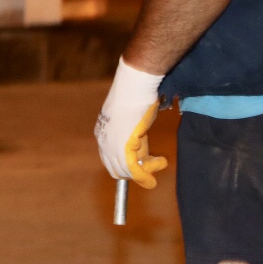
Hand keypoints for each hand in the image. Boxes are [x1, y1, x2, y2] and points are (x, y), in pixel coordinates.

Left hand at [96, 59, 168, 187]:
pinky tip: (161, 162)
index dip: (125, 163)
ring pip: (125, 172)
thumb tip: (139, 134)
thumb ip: (129, 128)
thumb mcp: (129, 115)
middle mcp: (103, 142)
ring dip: (144, 172)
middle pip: (115, 169)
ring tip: (159, 161)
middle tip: (152, 161)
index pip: (109, 158)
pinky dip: (146, 175)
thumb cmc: (134, 96)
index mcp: (101, 133)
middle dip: (134, 170)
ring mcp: (111, 147)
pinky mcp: (123, 148)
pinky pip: (133, 171)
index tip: (142, 161)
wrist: (133, 88)